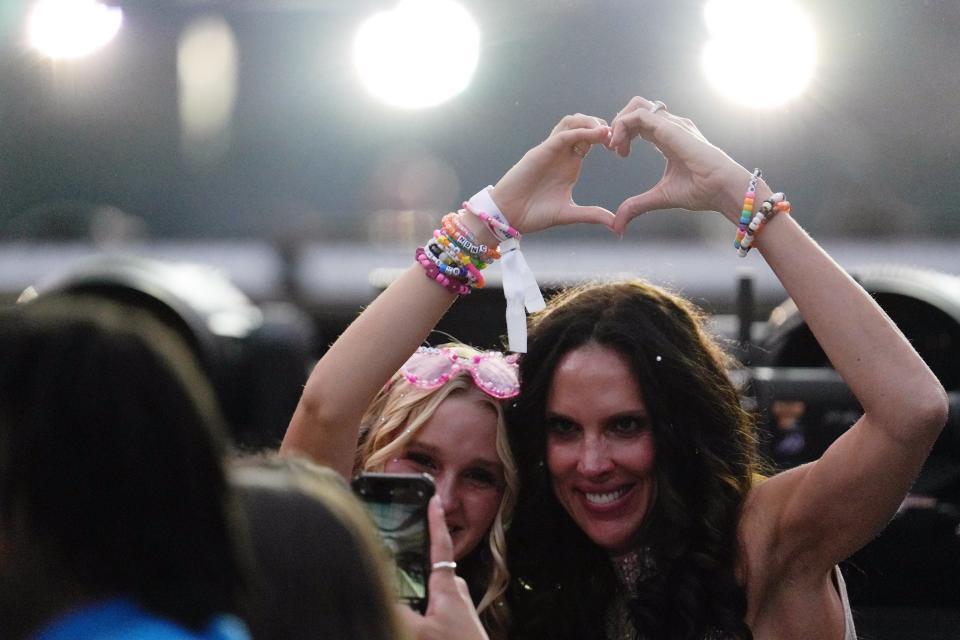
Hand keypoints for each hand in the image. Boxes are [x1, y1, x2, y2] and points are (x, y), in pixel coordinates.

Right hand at [397, 496, 488, 639]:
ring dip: (420, 593)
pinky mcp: (460, 623)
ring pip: (435, 592)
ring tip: (407, 610)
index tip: (433, 499)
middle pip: (433, 570)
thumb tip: (378, 594)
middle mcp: (456, 593)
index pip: (439, 546)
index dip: (435, 521)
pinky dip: (425, 610)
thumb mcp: (417, 632)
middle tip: (400, 557)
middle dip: (417, 565)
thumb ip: (397, 612)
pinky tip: (417, 624)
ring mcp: (460, 608)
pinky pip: (438, 608)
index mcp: (447, 588)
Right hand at [490, 114, 614, 233]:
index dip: (606, 138)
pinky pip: (563, 134)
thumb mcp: (569, 214)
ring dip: (590, 122)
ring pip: (571, 122)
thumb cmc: (533, 215)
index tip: (621, 147)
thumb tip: (615, 225)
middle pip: (582, 124)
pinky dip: (581, 131)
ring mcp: (550, 150)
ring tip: (606, 131)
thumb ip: (592, 215)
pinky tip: (596, 134)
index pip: (590, 140)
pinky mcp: (541, 151)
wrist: (508, 217)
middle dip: (601, 125)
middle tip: (618, 135)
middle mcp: (561, 153)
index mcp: (569, 164)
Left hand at [608, 96, 753, 233]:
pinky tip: (621, 147)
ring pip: (637, 105)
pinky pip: (640, 115)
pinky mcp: (671, 128)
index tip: (619, 154)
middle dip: (618, 124)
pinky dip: (623, 126)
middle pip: (637, 107)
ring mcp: (672, 124)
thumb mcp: (660, 197)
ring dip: (619, 123)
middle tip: (614, 148)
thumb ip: (637, 206)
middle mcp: (670, 126)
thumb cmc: (703, 191)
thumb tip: (619, 225)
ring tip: (616, 147)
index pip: (640, 123)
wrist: (724, 189)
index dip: (624, 133)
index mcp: (669, 138)